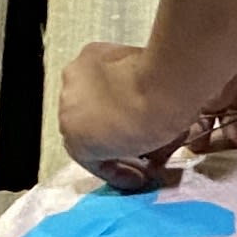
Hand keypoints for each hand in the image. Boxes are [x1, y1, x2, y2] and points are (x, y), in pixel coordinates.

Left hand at [55, 38, 190, 188]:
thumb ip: (147, 96)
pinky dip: (115, 172)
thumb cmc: (167, 76)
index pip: (103, 92)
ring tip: (143, 171)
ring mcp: (69, 109)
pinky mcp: (75, 139)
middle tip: (143, 152)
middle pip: (94, 115)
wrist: (160, 88)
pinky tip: (137, 179)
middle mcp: (74, 77)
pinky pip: (93, 162)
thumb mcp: (155, 80)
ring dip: (118, 154)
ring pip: (93, 138)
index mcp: (93, 57)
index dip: (125, 113)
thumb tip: (158, 124)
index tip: (144, 128)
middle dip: (118, 134)